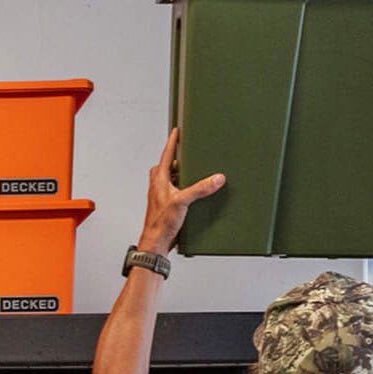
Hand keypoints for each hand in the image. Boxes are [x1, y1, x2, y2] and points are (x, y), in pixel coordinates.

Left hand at [138, 128, 225, 255]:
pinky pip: (177, 190)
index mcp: (159, 179)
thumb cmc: (160, 223)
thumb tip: (216, 179)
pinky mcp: (167, 205)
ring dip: (183, 175)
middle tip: (191, 154)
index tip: (176, 131)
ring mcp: (162, 195)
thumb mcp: (183, 202)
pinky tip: (194, 193)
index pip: (166, 154)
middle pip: (169, 165)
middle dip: (180, 160)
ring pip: (173, 178)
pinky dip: (185, 188)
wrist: (156, 243)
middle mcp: (159, 185)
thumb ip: (200, 189)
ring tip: (196, 174)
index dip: (172, 142)